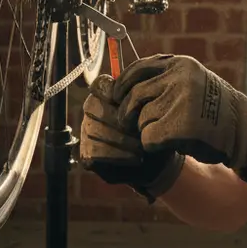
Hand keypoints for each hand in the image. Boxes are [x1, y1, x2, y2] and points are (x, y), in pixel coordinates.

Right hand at [80, 74, 184, 200]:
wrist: (159, 162)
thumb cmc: (156, 131)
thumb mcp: (155, 111)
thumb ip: (144, 96)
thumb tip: (138, 88)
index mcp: (107, 95)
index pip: (99, 85)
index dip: (109, 91)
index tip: (126, 101)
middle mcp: (93, 111)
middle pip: (92, 106)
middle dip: (117, 119)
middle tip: (140, 130)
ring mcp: (88, 132)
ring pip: (94, 130)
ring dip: (121, 140)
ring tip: (142, 147)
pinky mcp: (87, 154)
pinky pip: (94, 151)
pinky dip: (117, 156)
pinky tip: (135, 158)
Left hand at [113, 54, 246, 174]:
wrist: (245, 131)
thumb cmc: (215, 109)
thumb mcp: (192, 82)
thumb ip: (163, 80)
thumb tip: (121, 85)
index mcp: (181, 64)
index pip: (139, 68)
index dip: (123, 84)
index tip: (116, 95)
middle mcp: (179, 79)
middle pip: (135, 95)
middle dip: (128, 112)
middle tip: (128, 123)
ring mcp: (180, 102)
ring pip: (141, 119)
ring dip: (147, 130)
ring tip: (170, 131)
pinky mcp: (179, 127)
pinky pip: (148, 138)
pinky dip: (153, 145)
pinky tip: (169, 144)